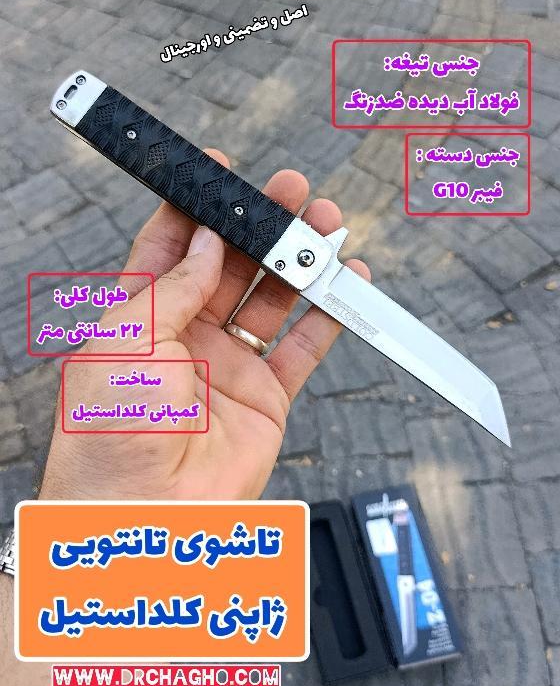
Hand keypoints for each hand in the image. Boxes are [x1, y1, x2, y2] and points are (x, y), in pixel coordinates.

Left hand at [41, 152, 369, 501]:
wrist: (143, 515)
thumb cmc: (111, 432)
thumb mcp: (125, 339)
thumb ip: (173, 286)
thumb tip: (210, 243)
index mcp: (140, 315)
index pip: (172, 246)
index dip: (196, 206)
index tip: (220, 170)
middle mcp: (186, 335)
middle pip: (230, 263)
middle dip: (260, 223)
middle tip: (290, 189)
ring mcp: (228, 365)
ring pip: (272, 297)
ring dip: (298, 260)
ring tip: (325, 224)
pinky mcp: (266, 398)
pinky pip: (304, 347)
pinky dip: (328, 314)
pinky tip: (345, 281)